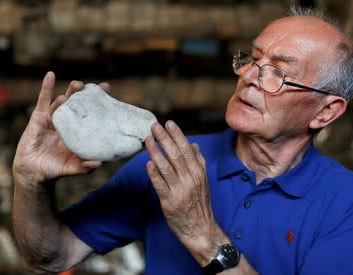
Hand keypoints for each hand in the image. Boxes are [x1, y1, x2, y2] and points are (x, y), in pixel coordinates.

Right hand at [13, 72, 108, 184]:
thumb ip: (85, 167)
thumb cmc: (56, 169)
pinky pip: (43, 100)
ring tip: (78, 86)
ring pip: (63, 101)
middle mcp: (69, 122)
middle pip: (78, 103)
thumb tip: (99, 164)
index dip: (99, 101)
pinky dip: (46, 87)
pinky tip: (50, 75)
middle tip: (94, 87)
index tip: (107, 90)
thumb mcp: (73, 168)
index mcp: (79, 130)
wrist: (33, 173)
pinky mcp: (39, 118)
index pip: (91, 112)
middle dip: (86, 93)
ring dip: (70, 92)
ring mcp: (54, 119)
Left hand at [145, 121, 220, 260]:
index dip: (177, 135)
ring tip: (148, 139)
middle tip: (154, 126)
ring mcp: (180, 190)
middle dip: (164, 138)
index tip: (169, 123)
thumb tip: (194, 144)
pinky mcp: (169, 202)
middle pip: (176, 154)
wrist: (200, 229)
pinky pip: (160, 185)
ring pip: (166, 167)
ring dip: (156, 151)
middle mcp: (190, 179)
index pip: (187, 149)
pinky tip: (148, 163)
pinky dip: (154, 173)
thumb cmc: (200, 204)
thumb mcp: (204, 181)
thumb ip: (199, 162)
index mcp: (198, 172)